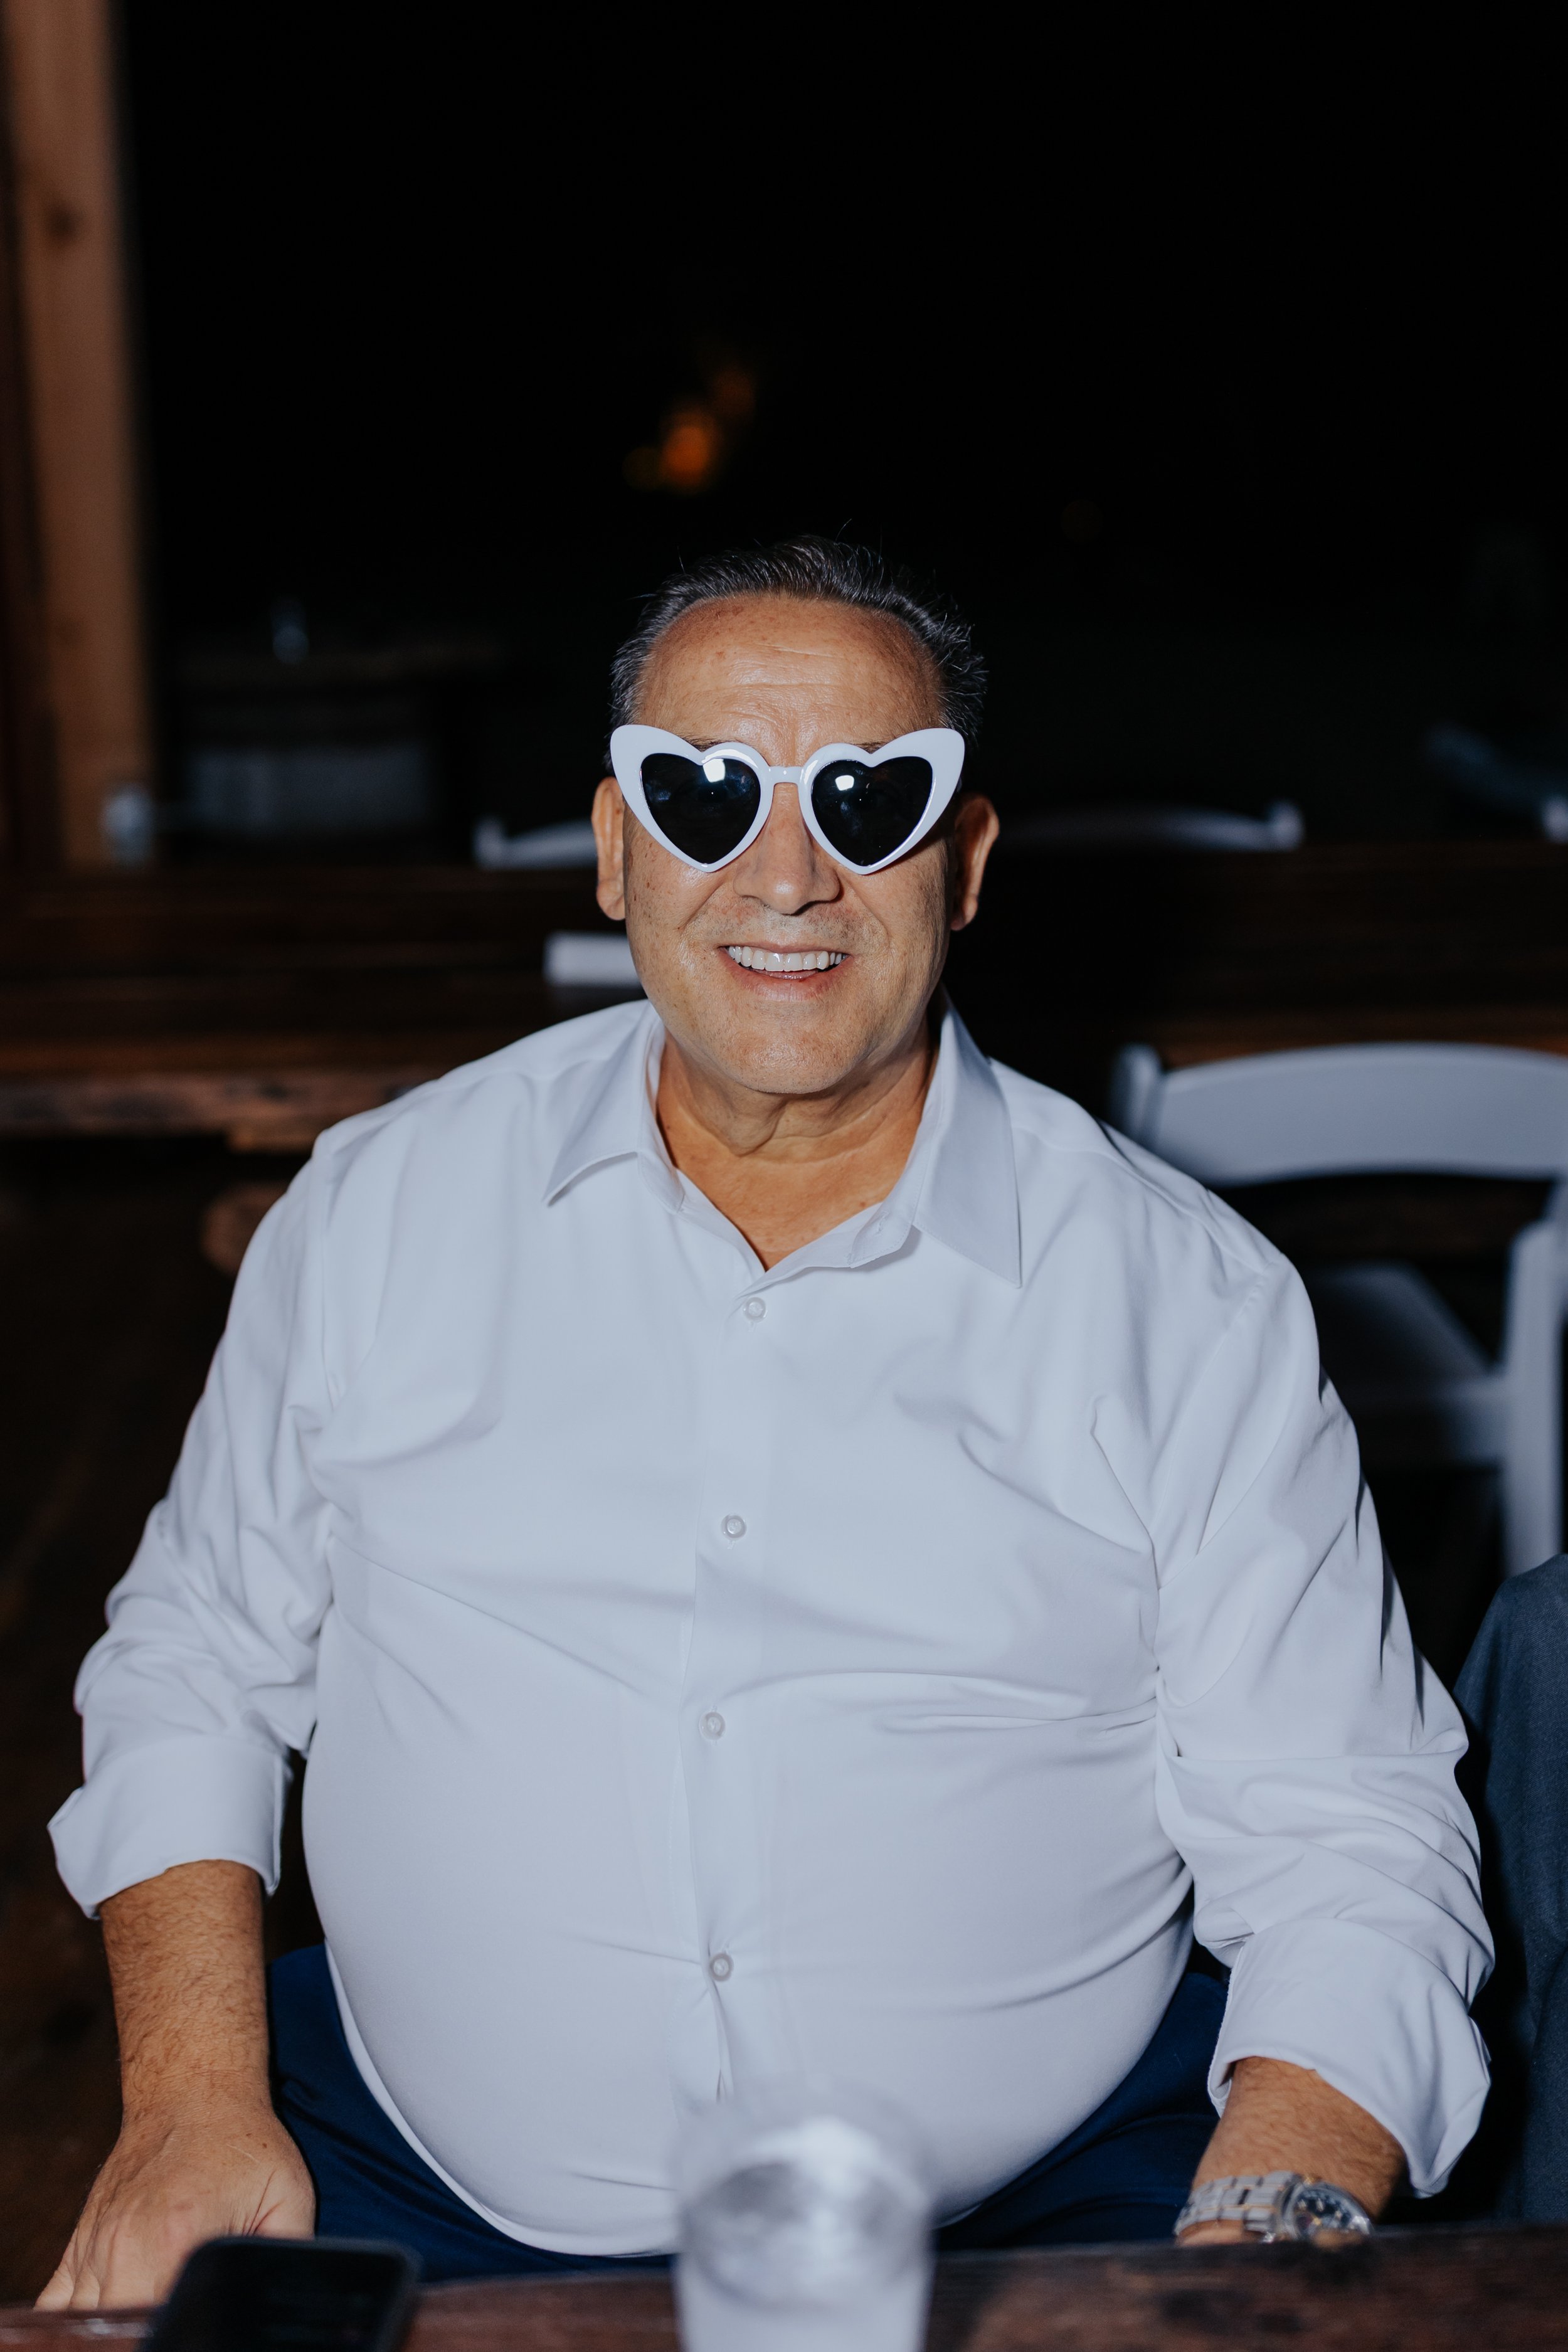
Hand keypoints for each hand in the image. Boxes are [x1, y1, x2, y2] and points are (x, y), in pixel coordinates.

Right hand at [37, 2091, 314, 2309]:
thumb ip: (283, 2255)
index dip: (179, 2331)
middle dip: (147, 2333)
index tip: (193, 2323)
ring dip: (115, 2328)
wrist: (193, 2091)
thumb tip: (274, 2300)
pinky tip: (111, 2315)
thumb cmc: (244, 2144)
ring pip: (83, 2325)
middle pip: (116, 2330)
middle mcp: (122, 2247)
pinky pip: (55, 2307)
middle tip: (177, 2319)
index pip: (159, 2324)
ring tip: (150, 2315)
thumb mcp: (287, 2196)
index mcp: (174, 2240)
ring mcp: (93, 2246)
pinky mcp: (78, 2244)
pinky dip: (77, 2321)